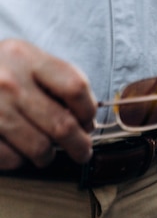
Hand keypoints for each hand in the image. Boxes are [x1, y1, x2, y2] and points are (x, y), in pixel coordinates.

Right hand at [0, 39, 96, 168]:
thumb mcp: (25, 60)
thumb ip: (57, 82)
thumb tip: (85, 122)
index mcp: (26, 57)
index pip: (75, 88)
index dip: (88, 110)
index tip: (88, 121)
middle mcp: (8, 82)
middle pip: (62, 124)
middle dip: (79, 144)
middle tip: (83, 151)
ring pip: (39, 148)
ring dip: (48, 155)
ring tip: (46, 152)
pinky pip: (12, 159)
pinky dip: (19, 159)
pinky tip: (17, 149)